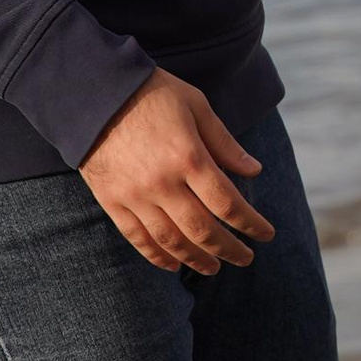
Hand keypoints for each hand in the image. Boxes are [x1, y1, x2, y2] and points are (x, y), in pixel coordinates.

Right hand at [80, 72, 274, 274]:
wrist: (93, 93)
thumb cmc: (151, 93)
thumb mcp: (195, 105)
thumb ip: (224, 142)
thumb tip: (254, 170)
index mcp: (189, 157)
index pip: (227, 203)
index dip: (250, 223)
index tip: (266, 234)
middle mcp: (162, 183)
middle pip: (202, 230)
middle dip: (230, 249)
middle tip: (246, 258)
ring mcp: (135, 196)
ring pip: (171, 241)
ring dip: (196, 259)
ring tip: (214, 268)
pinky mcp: (112, 201)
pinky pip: (137, 238)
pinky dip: (158, 256)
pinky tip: (173, 265)